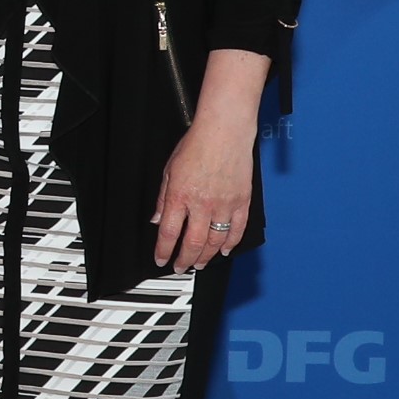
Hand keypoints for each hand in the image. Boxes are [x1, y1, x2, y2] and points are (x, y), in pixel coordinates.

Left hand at [151, 116, 254, 272]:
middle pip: (192, 243)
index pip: (168, 233)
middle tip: (181, 267)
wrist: (224, 131)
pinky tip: (225, 250)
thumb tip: (157, 219)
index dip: (163, 251)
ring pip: (214, 241)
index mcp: (180, 196)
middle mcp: (202, 204)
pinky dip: (231, 243)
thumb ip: (163, 198)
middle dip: (185, 260)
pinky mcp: (242, 202)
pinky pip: (237, 230)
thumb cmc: (197, 144)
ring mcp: (224, 204)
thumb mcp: (169, 170)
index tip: (161, 259)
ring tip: (200, 264)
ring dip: (206, 256)